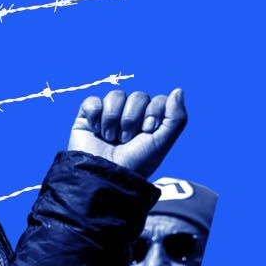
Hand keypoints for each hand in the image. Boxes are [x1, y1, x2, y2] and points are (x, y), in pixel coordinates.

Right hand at [68, 88, 186, 178]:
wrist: (105, 175)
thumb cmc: (135, 162)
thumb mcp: (162, 142)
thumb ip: (177, 117)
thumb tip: (178, 90)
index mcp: (150, 121)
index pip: (158, 100)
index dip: (153, 112)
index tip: (147, 131)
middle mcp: (131, 116)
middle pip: (138, 96)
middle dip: (132, 118)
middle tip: (125, 139)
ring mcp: (108, 115)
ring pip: (116, 95)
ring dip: (112, 118)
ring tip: (110, 138)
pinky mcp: (87, 118)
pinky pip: (93, 101)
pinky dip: (95, 114)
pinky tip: (95, 130)